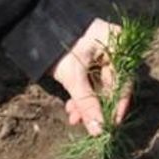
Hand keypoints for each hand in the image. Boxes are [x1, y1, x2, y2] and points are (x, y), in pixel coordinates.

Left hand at [50, 18, 127, 136]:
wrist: (34, 27)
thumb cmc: (59, 47)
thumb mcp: (74, 77)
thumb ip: (87, 104)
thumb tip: (98, 131)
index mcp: (119, 46)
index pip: (124, 82)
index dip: (117, 106)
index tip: (110, 126)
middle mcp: (115, 49)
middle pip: (111, 86)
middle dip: (95, 107)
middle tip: (83, 123)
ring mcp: (103, 53)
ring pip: (99, 86)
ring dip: (86, 103)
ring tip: (72, 117)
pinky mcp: (91, 58)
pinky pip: (91, 81)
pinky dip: (82, 94)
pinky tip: (72, 107)